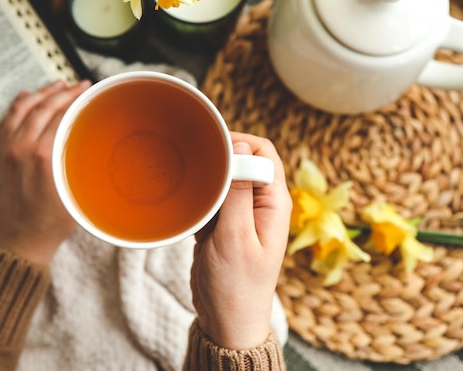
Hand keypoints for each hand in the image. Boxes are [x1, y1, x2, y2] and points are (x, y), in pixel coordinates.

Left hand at [0, 79, 91, 264]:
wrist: (22, 239)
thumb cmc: (53, 221)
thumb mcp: (75, 190)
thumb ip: (80, 162)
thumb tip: (92, 138)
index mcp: (43, 157)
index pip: (60, 115)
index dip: (75, 99)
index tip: (87, 90)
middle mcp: (21, 149)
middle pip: (42, 108)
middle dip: (62, 91)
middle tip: (78, 85)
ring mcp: (6, 151)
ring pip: (21, 110)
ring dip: (40, 93)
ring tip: (56, 84)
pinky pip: (5, 122)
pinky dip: (17, 106)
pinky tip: (26, 96)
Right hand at [190, 132, 291, 349]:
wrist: (226, 321)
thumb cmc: (235, 285)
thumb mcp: (235, 237)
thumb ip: (239, 192)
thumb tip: (241, 147)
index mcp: (274, 203)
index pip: (264, 152)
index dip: (240, 142)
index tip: (212, 148)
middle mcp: (262, 204)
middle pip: (244, 160)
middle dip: (220, 157)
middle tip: (195, 163)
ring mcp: (242, 214)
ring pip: (227, 178)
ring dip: (208, 178)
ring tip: (188, 183)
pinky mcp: (225, 225)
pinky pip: (214, 198)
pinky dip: (201, 197)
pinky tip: (188, 204)